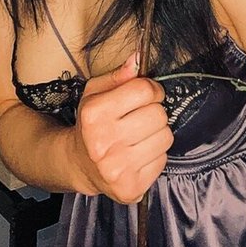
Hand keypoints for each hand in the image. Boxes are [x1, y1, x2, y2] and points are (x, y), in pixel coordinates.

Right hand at [68, 52, 173, 203]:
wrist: (80, 164)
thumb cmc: (91, 124)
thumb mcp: (96, 93)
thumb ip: (118, 75)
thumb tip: (138, 59)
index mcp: (95, 114)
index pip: (144, 90)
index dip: (151, 89)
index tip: (147, 94)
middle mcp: (104, 142)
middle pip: (158, 114)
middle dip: (154, 112)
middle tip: (142, 116)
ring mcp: (118, 168)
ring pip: (165, 137)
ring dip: (158, 133)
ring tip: (141, 135)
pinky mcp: (131, 187)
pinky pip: (163, 160)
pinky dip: (155, 154)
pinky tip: (139, 153)